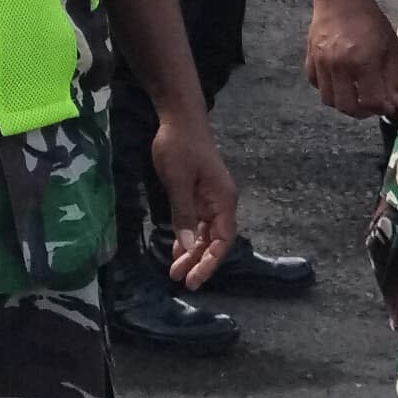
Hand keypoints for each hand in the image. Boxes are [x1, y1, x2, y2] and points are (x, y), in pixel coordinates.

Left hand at [148, 114, 240, 289]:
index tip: (194, 279)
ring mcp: (209, 198)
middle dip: (198, 262)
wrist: (178, 118)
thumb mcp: (178, 181)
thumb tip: (189, 246)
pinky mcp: (197, 194)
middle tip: (180, 280)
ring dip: (191, 252)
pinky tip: (176, 251)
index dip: (210, 262)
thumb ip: (184, 214)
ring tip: (174, 271)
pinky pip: (195, 222)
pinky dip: (187, 237)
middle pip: (214, 240)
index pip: (223, 240)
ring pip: (204, 233)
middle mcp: (220, 202)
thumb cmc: (179, 146)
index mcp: (223, 200)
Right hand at [305, 0, 397, 120]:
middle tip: (372, 105)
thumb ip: (394, 77)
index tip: (389, 106)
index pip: (371, 102)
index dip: (383, 109)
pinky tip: (339, 81)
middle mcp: (339, 66)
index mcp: (363, 62)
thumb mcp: (390, 46)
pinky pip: (316, 84)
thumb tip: (397, 103)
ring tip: (355, 94)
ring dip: (344, 102)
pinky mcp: (309, 58)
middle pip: (347, 107)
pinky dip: (328, 88)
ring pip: (329, 100)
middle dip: (363, 112)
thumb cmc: (370, 20)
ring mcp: (321, 63)